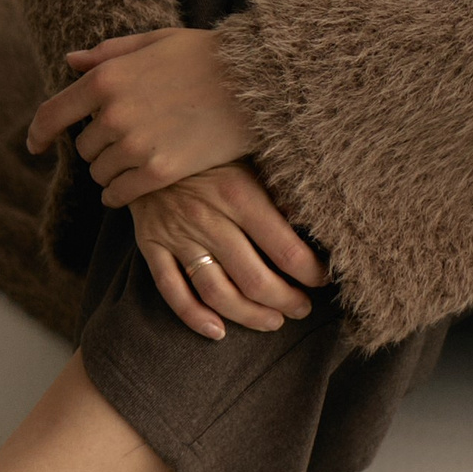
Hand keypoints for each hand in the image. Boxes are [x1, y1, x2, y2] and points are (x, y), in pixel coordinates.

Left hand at [26, 26, 253, 206]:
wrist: (257, 83)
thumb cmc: (208, 55)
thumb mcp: (156, 41)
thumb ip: (109, 53)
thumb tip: (71, 62)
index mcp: (107, 79)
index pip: (53, 114)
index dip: (39, 133)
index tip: (35, 146)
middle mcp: (113, 114)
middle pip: (84, 148)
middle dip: (100, 145)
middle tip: (129, 138)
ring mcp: (136, 145)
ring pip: (101, 173)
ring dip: (113, 170)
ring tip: (141, 157)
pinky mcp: (159, 172)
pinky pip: (119, 195)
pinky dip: (121, 193)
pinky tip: (136, 184)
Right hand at [130, 162, 329, 340]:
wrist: (148, 140)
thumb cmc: (210, 151)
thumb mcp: (250, 157)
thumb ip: (279, 191)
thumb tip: (315, 222)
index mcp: (240, 194)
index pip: (285, 248)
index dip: (310, 272)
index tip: (324, 279)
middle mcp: (209, 219)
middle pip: (254, 279)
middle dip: (286, 301)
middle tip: (302, 309)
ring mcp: (178, 236)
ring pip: (217, 292)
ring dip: (249, 316)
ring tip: (273, 322)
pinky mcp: (151, 246)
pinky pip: (172, 291)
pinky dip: (194, 317)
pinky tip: (218, 331)